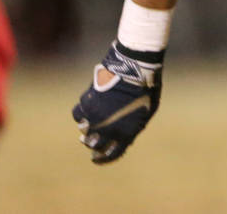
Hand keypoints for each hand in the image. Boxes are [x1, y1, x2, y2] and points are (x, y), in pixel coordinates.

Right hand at [72, 42, 162, 162]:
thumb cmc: (148, 86)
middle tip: (90, 140)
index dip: (102, 159)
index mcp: (127, 133)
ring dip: (86, 129)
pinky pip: (78, 115)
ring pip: (84, 131)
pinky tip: (85, 110)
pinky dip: (81, 114)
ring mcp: (96, 117)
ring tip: (88, 125)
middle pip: (94, 144)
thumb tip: (124, 135)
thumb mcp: (148, 109)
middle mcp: (109, 129)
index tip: (95, 159)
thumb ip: (135, 125)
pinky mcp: (87, 103)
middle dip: (92, 144)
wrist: (136, 68)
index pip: (111, 155)